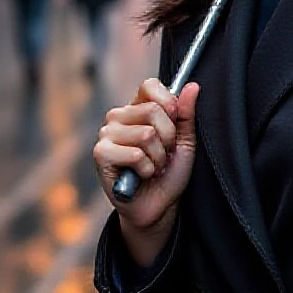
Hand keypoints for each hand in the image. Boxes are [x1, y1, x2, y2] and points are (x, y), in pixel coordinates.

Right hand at [94, 77, 199, 246]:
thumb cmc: (169, 173)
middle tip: (163, 154)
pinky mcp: (101, 153)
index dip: (168, 103)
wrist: (158, 206)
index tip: (175, 122)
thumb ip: (186, 114)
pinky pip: (135, 154)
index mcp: (137, 108)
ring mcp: (107, 134)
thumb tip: (192, 86)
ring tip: (151, 166)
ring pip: (146, 134)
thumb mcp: (185, 142)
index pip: (150, 85)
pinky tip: (140, 176)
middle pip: (153, 110)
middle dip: (168, 138)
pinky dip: (146, 169)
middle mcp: (118, 116)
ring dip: (157, 157)